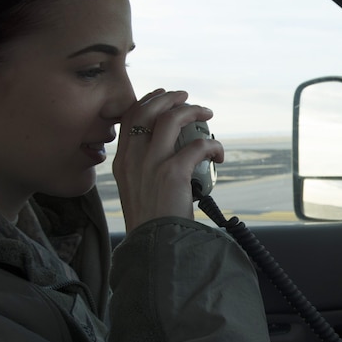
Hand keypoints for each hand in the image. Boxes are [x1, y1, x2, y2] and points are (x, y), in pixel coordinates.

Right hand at [113, 89, 224, 231]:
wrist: (152, 245)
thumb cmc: (150, 224)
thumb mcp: (137, 192)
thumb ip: (145, 173)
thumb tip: (170, 158)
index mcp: (122, 162)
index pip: (130, 118)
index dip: (148, 101)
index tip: (162, 96)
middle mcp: (133, 158)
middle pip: (148, 111)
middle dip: (169, 98)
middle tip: (187, 98)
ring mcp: (151, 164)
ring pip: (171, 119)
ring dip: (191, 111)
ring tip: (206, 113)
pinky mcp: (173, 173)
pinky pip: (198, 146)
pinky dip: (213, 145)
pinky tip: (219, 154)